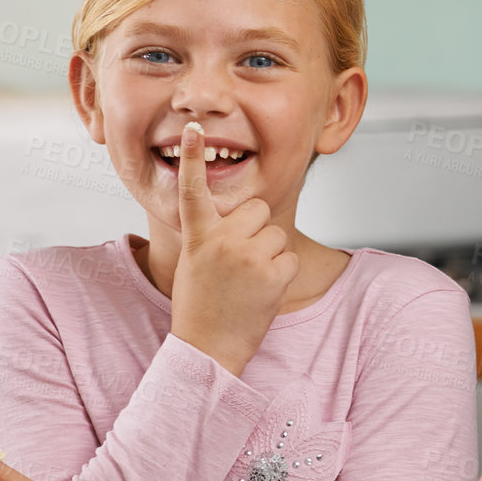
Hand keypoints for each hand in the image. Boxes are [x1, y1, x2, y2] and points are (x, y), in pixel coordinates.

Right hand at [169, 120, 299, 375]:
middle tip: (240, 263)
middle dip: (255, 231)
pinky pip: (289, 258)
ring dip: (270, 255)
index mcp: (197, 236)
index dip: (191, 158)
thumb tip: (241, 218)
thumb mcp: (194, 263)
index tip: (193, 129)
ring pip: (276, 234)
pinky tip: (262, 293)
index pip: (193, 190)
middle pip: (256, 209)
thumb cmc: (200, 307)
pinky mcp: (273, 274)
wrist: (206, 351)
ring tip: (249, 282)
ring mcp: (248, 256)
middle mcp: (221, 241)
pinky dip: (282, 275)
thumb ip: (212, 236)